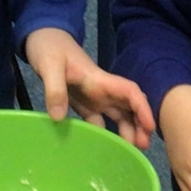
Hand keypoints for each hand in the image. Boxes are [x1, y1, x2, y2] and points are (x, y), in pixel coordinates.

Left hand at [22, 28, 154, 147]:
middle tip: (142, 148)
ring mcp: (93, 97)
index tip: (149, 127)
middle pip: (128, 108)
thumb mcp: (50, 66)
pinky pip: (98, 121)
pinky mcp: (82, 103)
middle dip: (139, 126)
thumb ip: (55, 89)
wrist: (41, 38)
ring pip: (117, 116)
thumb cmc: (49, 47)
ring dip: (126, 132)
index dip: (143, 109)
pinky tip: (103, 148)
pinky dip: (104, 134)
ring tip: (128, 153)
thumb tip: (59, 118)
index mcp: (100, 80)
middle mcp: (101, 90)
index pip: (130, 92)